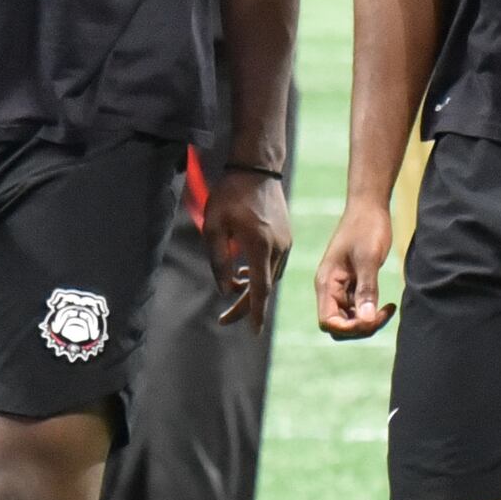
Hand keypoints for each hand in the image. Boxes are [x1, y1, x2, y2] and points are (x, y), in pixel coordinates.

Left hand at [202, 165, 290, 330]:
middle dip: (246, 306)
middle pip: (265, 287)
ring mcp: (285, 242)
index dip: (254, 313)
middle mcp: (278, 248)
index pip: (260, 289)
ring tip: (233, 292)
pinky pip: (274, 264)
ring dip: (253, 289)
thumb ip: (218, 261)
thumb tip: (226, 290)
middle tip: (225, 320)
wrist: (257, 167)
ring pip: (271, 276)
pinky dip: (260, 274)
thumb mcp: (214, 227)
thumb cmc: (230, 194)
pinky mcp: (286, 236)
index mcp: (259, 246)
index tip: (251, 332)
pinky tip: (245, 273)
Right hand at [315, 195, 397, 339]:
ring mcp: (340, 287)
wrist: (369, 206)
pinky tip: (387, 305)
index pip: (328, 322)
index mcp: (326, 283)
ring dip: (367, 321)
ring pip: (349, 319)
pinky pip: (358, 309)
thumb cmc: (367, 227)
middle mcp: (330, 288)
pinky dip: (371, 312)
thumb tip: (366, 320)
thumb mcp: (369, 259)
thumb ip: (366, 289)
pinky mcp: (352, 284)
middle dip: (360, 327)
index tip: (372, 317)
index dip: (349, 328)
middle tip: (383, 314)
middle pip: (338, 326)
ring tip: (388, 309)